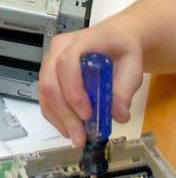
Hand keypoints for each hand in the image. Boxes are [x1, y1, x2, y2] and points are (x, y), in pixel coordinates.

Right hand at [38, 16, 143, 145]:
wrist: (115, 40)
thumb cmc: (123, 52)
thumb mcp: (133, 69)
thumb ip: (125, 90)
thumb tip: (118, 115)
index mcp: (83, 40)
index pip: (67, 61)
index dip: (73, 90)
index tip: (87, 115)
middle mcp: (60, 48)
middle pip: (50, 79)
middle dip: (63, 112)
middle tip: (80, 137)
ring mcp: (51, 59)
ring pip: (44, 90)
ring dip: (58, 117)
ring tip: (77, 137)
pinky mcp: (49, 72)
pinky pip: (44, 96)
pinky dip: (55, 115)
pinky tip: (70, 128)